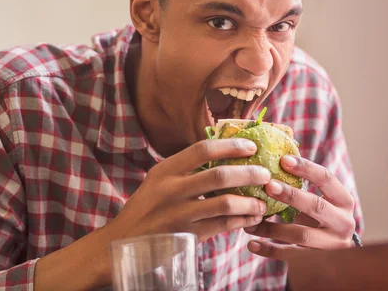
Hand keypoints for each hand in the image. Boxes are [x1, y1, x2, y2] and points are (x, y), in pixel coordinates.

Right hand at [106, 138, 270, 242]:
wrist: (121, 242)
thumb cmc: (146, 207)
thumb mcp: (158, 181)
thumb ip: (185, 169)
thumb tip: (224, 155)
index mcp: (165, 170)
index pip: (203, 149)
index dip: (231, 146)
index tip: (252, 146)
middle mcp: (171, 189)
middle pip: (219, 175)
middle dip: (248, 173)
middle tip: (266, 174)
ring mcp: (178, 214)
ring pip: (224, 203)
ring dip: (249, 202)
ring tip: (263, 201)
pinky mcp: (186, 236)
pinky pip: (221, 226)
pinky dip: (240, 221)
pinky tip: (250, 219)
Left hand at [244, 155, 355, 258]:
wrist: (337, 256)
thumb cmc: (321, 218)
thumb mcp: (322, 200)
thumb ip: (305, 183)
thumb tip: (277, 154)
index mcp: (344, 201)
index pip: (326, 179)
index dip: (306, 168)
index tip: (283, 160)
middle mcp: (343, 222)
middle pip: (316, 206)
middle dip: (291, 195)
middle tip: (268, 185)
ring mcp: (333, 245)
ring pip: (301, 234)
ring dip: (272, 227)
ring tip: (250, 221)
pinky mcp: (319, 262)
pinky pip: (291, 255)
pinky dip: (270, 249)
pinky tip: (252, 244)